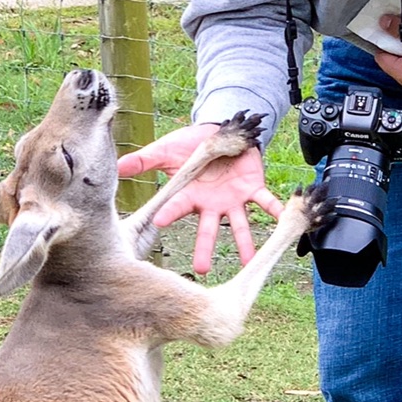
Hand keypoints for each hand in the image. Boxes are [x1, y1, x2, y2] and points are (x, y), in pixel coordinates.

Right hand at [118, 122, 285, 274]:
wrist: (221, 131)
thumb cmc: (191, 144)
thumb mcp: (166, 150)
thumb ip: (144, 161)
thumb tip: (118, 168)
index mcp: (190, 195)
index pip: (177, 206)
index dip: (169, 213)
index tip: (159, 223)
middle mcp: (212, 204)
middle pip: (208, 229)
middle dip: (205, 248)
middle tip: (202, 270)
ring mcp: (234, 199)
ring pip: (239, 224)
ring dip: (244, 243)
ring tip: (249, 261)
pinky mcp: (253, 188)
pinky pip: (266, 201)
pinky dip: (275, 210)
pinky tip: (284, 221)